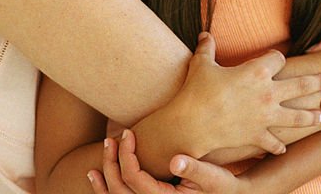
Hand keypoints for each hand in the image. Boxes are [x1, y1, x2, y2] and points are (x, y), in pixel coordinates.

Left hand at [87, 131, 244, 193]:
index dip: (127, 155)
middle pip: (120, 190)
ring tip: (103, 149)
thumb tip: (175, 160)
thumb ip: (195, 169)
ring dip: (104, 176)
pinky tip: (96, 175)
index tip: (128, 132)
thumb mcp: (215, 177)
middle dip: (112, 163)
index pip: (135, 179)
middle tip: (112, 138)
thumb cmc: (224, 186)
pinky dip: (106, 189)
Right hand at [175, 33, 320, 159]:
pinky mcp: (259, 136)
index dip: (277, 58)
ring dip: (311, 116)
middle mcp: (267, 92)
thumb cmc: (197, 91)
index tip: (276, 59)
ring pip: (298, 116)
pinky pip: (275, 142)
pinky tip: (283, 148)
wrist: (193, 123)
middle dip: (317, 82)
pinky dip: (278, 145)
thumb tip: (205, 34)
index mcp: (256, 70)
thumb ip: (207, 47)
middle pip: (300, 84)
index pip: (278, 59)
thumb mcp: (202, 63)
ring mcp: (266, 116)